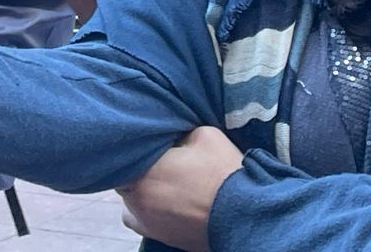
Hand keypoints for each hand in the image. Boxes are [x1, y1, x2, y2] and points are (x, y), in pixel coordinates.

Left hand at [118, 126, 244, 251]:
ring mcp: (147, 223)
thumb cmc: (224, 173)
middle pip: (126, 177)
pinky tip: (166, 201)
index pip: (125, 154)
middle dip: (140, 168)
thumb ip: (178, 132)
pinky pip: (141, 220)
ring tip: (164, 182)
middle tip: (162, 160)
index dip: (138, 146)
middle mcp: (137, 200)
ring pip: (131, 200)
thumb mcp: (204, 134)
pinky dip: (148, 210)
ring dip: (142, 190)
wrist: (245, 217)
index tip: (154, 142)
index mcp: (143, 171)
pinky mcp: (160, 239)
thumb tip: (171, 137)